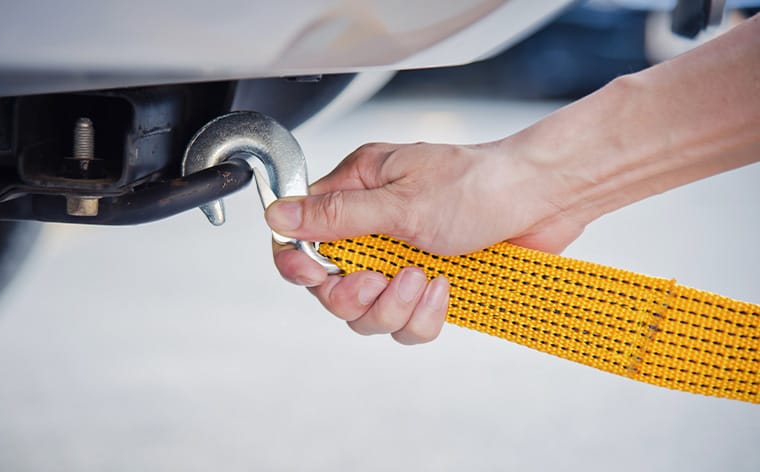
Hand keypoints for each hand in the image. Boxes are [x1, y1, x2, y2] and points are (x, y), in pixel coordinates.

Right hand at [266, 140, 586, 343]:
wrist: (542, 199)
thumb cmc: (479, 184)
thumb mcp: (401, 201)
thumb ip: (336, 216)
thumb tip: (278, 217)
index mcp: (358, 191)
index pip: (302, 233)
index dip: (298, 261)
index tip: (312, 274)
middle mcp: (373, 227)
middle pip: (332, 285)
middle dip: (354, 294)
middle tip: (378, 282)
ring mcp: (401, 259)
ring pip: (369, 312)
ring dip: (393, 306)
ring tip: (423, 279)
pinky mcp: (428, 286)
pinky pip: (407, 323)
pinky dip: (423, 315)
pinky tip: (444, 291)